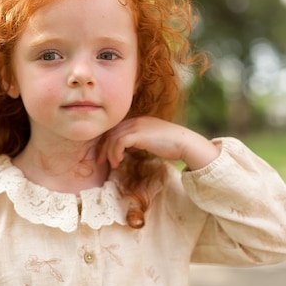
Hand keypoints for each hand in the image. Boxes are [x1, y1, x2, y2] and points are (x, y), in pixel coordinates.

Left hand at [98, 116, 219, 169]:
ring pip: (113, 138)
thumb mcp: (151, 141)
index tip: (104, 156)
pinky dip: (116, 152)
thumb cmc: (171, 145)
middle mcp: (135, 121)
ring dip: (110, 153)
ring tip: (113, 164)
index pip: (115, 129)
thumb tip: (126, 150)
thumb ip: (138, 142)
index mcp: (138, 121)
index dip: (106, 142)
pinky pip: (119, 142)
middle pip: (111, 132)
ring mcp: (137, 126)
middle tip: (100, 161)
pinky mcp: (139, 134)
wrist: (185, 143)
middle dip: (103, 148)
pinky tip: (119, 161)